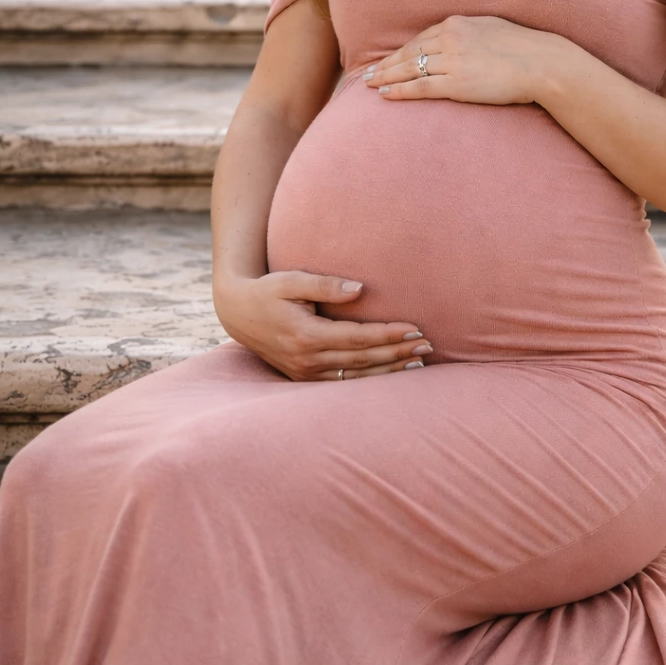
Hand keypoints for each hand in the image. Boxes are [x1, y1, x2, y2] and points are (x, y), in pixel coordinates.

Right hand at [213, 272, 430, 381]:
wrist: (237, 313)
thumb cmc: (268, 291)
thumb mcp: (291, 280)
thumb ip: (324, 284)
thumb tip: (359, 289)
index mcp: (306, 335)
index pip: (358, 338)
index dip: (388, 335)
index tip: (415, 328)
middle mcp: (307, 360)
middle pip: (362, 360)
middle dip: (397, 353)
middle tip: (428, 346)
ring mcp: (305, 373)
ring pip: (356, 378)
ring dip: (389, 371)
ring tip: (419, 363)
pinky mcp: (304, 379)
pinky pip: (343, 384)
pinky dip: (370, 380)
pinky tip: (392, 375)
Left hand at [363, 15, 560, 104]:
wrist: (540, 63)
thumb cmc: (523, 47)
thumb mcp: (492, 27)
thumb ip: (471, 32)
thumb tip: (460, 36)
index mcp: (457, 23)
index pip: (420, 38)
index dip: (401, 50)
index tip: (387, 58)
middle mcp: (450, 39)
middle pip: (409, 52)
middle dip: (386, 63)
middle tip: (368, 73)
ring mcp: (452, 62)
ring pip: (410, 69)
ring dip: (387, 77)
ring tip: (371, 84)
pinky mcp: (457, 84)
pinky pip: (421, 86)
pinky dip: (400, 90)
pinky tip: (386, 94)